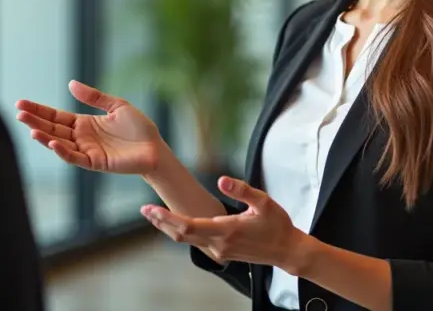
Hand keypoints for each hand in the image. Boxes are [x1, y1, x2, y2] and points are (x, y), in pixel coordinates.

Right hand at [15, 80, 163, 174]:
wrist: (154, 147)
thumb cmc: (138, 127)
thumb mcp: (116, 105)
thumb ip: (94, 97)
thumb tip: (70, 84)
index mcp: (84, 123)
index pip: (55, 116)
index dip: (39, 110)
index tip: (21, 103)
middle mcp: (81, 137)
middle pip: (53, 128)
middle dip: (35, 121)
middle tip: (19, 112)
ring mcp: (86, 150)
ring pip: (60, 143)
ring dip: (44, 137)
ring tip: (30, 128)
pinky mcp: (95, 162)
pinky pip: (75, 157)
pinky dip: (63, 151)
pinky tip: (52, 143)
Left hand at [141, 176, 310, 273]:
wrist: (286, 250)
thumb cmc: (277, 224)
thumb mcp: (264, 202)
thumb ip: (242, 190)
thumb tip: (222, 180)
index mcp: (226, 230)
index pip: (187, 225)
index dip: (166, 217)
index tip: (151, 208)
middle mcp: (219, 244)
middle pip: (181, 235)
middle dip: (161, 222)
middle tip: (145, 210)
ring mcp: (219, 251)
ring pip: (187, 241)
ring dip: (169, 228)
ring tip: (155, 215)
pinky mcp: (222, 252)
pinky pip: (196, 243)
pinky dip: (182, 233)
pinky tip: (176, 224)